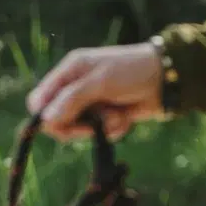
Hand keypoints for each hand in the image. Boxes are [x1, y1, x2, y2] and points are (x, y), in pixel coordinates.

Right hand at [26, 43, 164, 141]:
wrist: (166, 80)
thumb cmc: (132, 71)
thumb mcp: (101, 81)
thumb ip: (73, 99)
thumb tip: (46, 120)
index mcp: (69, 72)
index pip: (39, 100)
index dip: (45, 116)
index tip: (60, 125)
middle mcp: (75, 88)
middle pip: (57, 121)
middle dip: (77, 127)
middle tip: (93, 126)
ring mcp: (91, 104)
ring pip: (79, 131)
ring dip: (100, 127)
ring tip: (118, 114)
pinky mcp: (105, 118)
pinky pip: (99, 134)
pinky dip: (113, 129)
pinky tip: (127, 117)